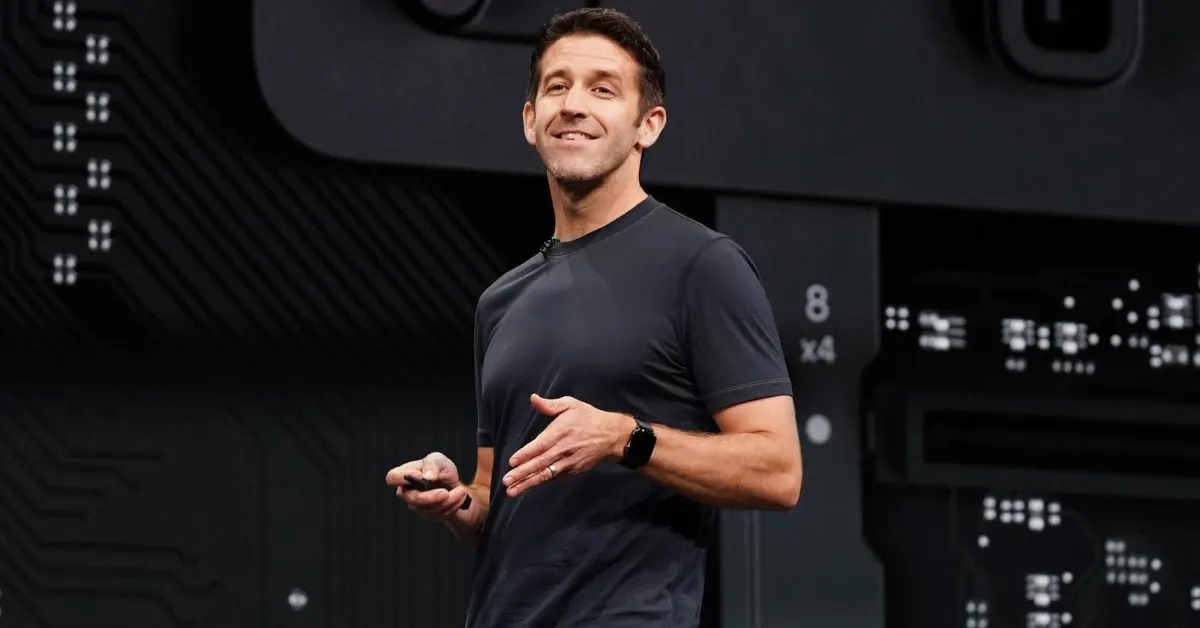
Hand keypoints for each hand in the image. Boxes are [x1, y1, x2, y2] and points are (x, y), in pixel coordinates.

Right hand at [385, 452, 470, 520]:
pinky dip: (453, 504)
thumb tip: (426, 477)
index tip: (421, 475)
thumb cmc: (443, 471)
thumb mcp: (440, 461)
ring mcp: (418, 506)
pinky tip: (459, 496)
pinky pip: (439, 514)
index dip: (402, 478)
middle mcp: (408, 492)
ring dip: (448, 500)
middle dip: (430, 497)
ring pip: (428, 509)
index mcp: (405, 475)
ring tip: (460, 490)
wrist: (457, 487)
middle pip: (410, 498)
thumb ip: (432, 464)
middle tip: (445, 492)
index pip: (391, 478)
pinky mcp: (429, 515)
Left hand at [502, 394, 632, 497]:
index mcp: (560, 432)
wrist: (612, 436)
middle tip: (506, 482)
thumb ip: (550, 405)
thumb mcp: (571, 405)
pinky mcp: (573, 471)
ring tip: (512, 491)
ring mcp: (568, 463)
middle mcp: (563, 449)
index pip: (540, 446)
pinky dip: (541, 483)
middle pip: (540, 464)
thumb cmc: (588, 417)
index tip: (511, 462)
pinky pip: (554, 478)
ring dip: (528, 483)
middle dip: (522, 474)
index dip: (525, 454)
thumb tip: (533, 398)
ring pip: (545, 474)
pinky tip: (528, 487)